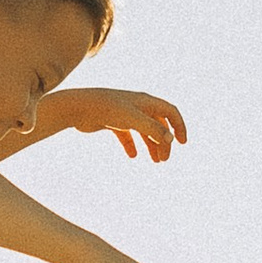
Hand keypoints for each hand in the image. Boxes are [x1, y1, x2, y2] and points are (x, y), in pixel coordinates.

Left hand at [53, 86, 185, 162]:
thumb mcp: (133, 119)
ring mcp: (124, 114)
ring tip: (155, 161)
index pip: (170, 111)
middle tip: (163, 160)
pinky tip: (132, 156)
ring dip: (151, 146)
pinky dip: (131, 145)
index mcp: (145, 101)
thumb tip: (170, 140)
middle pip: (158, 124)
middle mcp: (137, 106)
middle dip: (164, 142)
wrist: (78, 107)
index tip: (182, 143)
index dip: (179, 126)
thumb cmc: (106, 109)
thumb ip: (152, 129)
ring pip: (144, 131)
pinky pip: (127, 135)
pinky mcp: (112, 122)